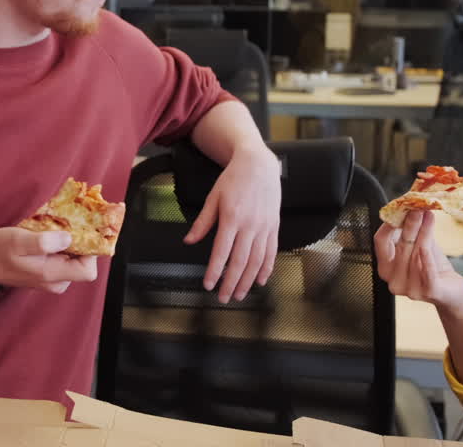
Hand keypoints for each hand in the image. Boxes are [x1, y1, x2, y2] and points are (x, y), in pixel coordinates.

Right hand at [0, 228, 98, 293]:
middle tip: (69, 224)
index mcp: (52, 274)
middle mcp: (57, 281)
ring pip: (75, 261)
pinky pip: (66, 260)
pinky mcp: (49, 273)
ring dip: (72, 243)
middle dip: (82, 243)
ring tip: (56, 229)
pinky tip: (51, 236)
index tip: (82, 231)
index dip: (91, 252)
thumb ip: (43, 242)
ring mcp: (53, 279)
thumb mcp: (18, 241)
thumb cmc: (0, 251)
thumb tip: (69, 238)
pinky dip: (63, 247)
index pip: (88, 271)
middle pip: (84, 264)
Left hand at [184, 145, 280, 302]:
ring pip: (257, 261)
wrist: (259, 165)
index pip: (221, 252)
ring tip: (239, 294)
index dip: (214, 271)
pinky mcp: (274, 227)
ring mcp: (264, 227)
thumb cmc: (234, 180)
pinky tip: (260, 281)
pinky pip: (271, 252)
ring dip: (248, 281)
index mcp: (232, 218)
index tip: (208, 285)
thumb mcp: (213, 197)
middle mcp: (250, 225)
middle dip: (231, 283)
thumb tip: (188, 240)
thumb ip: (202, 222)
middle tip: (223, 298)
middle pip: (240, 262)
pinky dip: (266, 268)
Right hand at [375, 210, 462, 311]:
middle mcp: (393, 280)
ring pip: (415, 254)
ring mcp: (410, 289)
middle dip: (410, 224)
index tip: (400, 208)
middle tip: (418, 208)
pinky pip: (427, 271)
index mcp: (386, 267)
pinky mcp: (429, 293)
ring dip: (424, 233)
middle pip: (400, 246)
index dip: (388, 224)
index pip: (380, 241)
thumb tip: (409, 206)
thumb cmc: (433, 266)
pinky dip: (426, 258)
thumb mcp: (418, 245)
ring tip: (430, 216)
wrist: (452, 291)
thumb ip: (411, 230)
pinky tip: (426, 246)